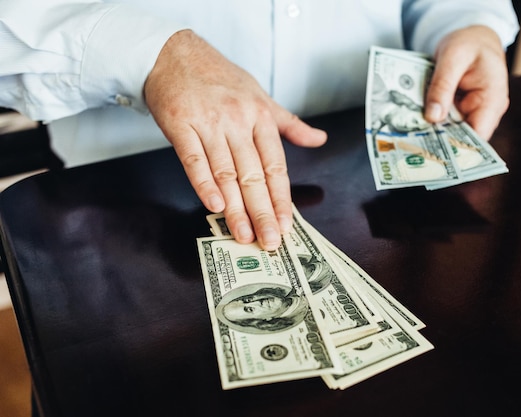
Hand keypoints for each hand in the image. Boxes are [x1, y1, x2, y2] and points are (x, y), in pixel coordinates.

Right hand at [144, 30, 326, 249]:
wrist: (174, 54)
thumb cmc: (219, 77)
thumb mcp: (260, 96)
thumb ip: (288, 124)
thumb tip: (319, 139)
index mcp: (260, 117)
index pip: (276, 166)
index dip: (281, 198)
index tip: (286, 225)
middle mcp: (238, 122)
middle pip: (254, 175)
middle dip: (263, 212)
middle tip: (270, 241)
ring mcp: (209, 124)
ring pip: (226, 173)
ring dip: (236, 208)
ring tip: (244, 235)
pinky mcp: (181, 126)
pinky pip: (194, 160)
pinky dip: (204, 184)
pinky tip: (214, 206)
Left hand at [423, 25, 509, 139]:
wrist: (475, 36)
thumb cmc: (470, 43)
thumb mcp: (453, 56)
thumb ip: (443, 85)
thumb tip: (432, 117)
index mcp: (493, 100)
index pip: (478, 136)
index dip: (456, 146)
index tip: (431, 149)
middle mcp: (487, 111)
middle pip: (464, 137)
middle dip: (439, 141)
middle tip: (412, 144)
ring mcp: (474, 112)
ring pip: (453, 131)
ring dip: (434, 132)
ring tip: (410, 136)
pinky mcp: (462, 111)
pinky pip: (447, 122)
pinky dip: (433, 122)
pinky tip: (415, 124)